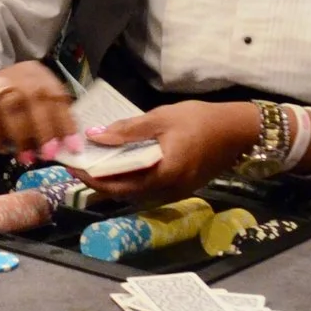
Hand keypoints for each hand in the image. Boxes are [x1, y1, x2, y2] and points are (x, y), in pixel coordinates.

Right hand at [0, 61, 77, 161]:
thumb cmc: (13, 98)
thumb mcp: (35, 97)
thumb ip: (51, 116)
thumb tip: (67, 145)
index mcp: (37, 74)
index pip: (56, 96)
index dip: (66, 123)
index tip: (72, 147)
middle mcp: (16, 76)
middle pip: (34, 98)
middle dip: (44, 129)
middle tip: (49, 153)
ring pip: (10, 108)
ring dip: (22, 137)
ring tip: (28, 157)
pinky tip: (5, 149)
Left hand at [71, 99, 260, 199]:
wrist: (237, 131)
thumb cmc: (201, 120)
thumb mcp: (162, 118)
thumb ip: (129, 130)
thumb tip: (96, 137)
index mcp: (163, 174)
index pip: (118, 185)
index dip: (92, 178)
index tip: (72, 167)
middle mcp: (166, 190)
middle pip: (123, 193)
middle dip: (97, 180)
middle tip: (77, 165)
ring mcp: (173, 191)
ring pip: (134, 192)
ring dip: (111, 180)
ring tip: (92, 162)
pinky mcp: (178, 186)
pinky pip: (146, 186)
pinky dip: (128, 177)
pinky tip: (117, 162)